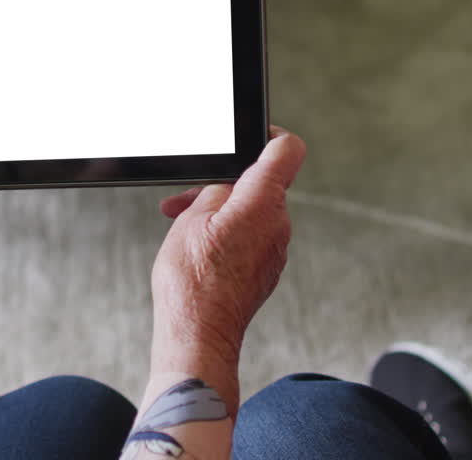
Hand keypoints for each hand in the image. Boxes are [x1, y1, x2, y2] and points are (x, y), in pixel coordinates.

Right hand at [149, 128, 305, 407]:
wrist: (198, 335)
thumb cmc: (193, 282)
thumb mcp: (191, 220)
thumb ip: (216, 190)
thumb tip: (228, 183)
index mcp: (263, 203)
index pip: (286, 151)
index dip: (269, 136)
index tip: (250, 135)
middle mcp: (278, 225)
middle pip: (261, 184)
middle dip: (224, 185)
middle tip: (187, 199)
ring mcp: (275, 250)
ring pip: (252, 212)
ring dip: (221, 211)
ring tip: (185, 227)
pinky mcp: (266, 270)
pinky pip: (252, 237)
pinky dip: (228, 234)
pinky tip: (199, 249)